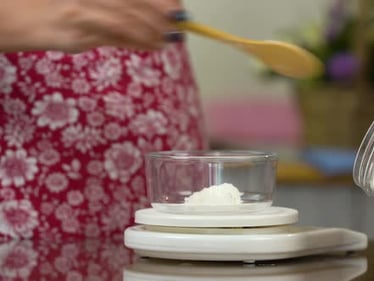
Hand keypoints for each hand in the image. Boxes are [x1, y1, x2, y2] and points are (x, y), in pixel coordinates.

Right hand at [0, 0, 186, 52]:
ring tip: (171, 39)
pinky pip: (115, 37)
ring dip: (154, 31)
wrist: (26, 16)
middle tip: (181, 24)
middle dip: (162, 14)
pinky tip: (155, 45)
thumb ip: (123, 9)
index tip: (178, 7)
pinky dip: (139, 42)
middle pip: (134, 2)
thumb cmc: (64, 7)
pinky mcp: (79, 31)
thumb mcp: (95, 3)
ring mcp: (84, 9)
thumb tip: (157, 19)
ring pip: (127, 20)